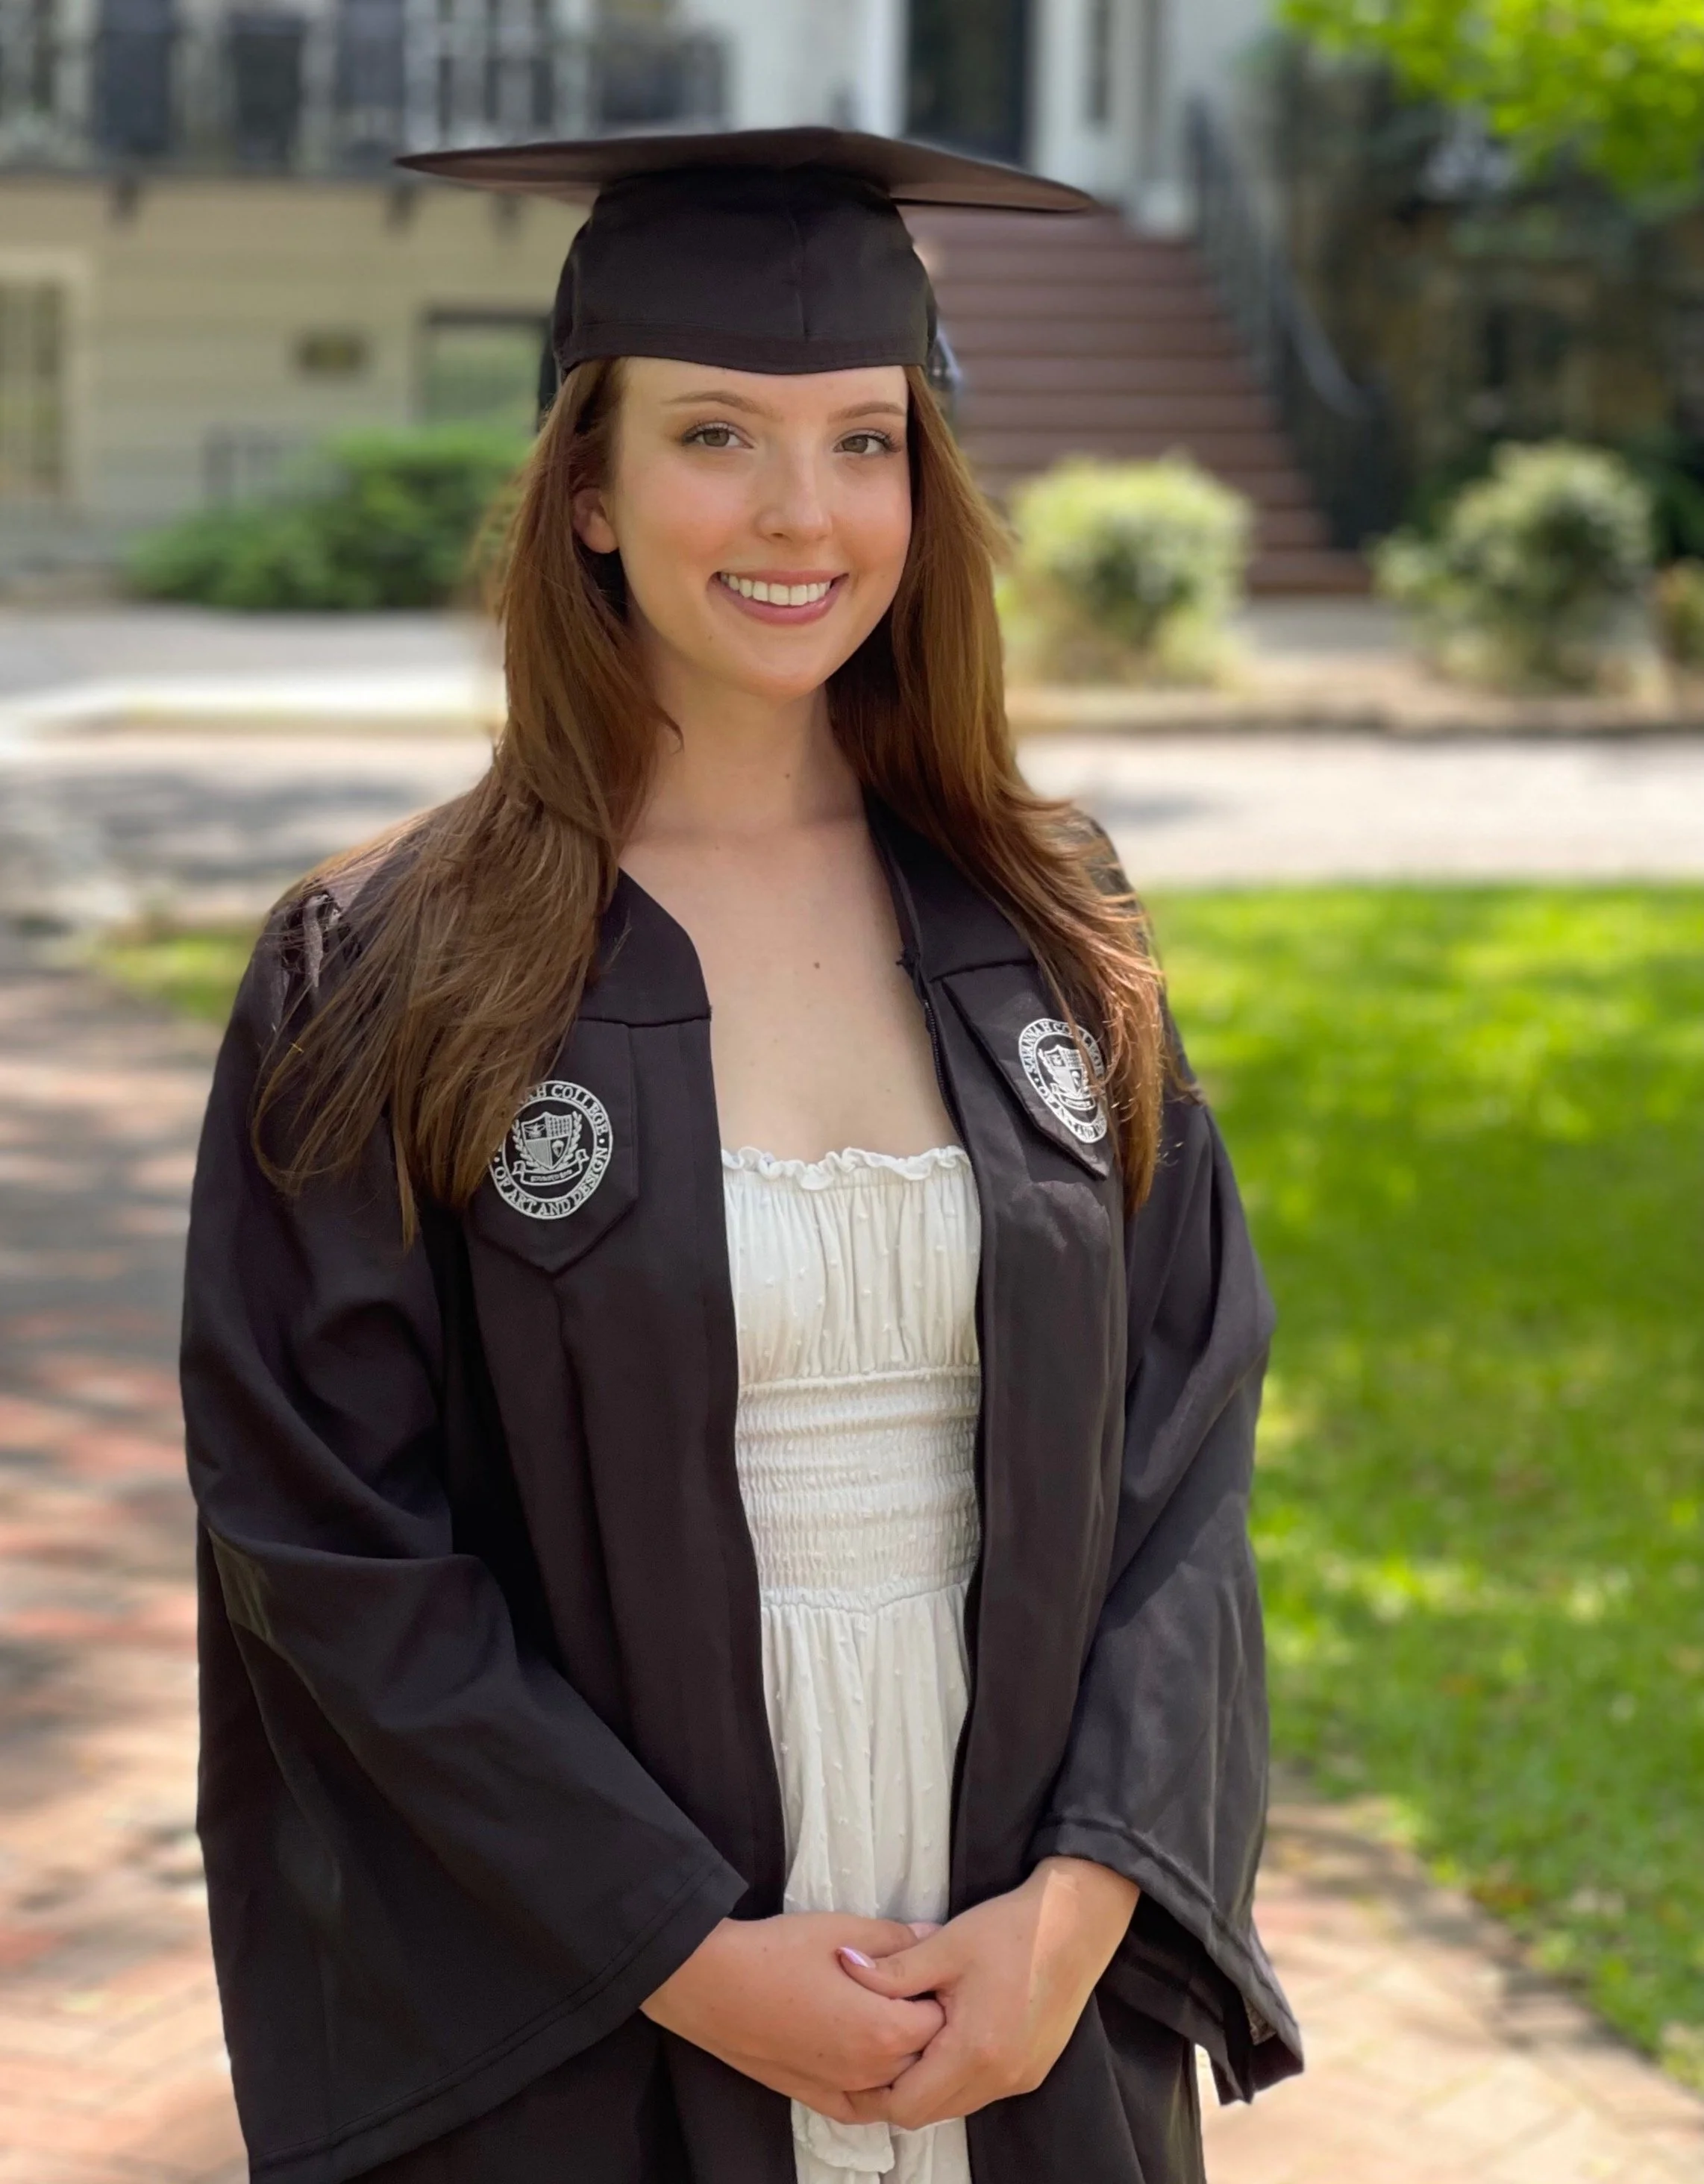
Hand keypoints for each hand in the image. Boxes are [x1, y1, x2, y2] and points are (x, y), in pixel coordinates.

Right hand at [641, 1913, 946, 2119]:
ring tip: (889, 2015)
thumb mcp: (846, 1930)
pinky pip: (862, 2106)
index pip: (943, 2018)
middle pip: (924, 2053)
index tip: (932, 1969)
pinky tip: (871, 2060)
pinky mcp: (814, 2096)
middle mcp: (870, 2071)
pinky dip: (875, 2087)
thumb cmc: (777, 1952)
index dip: (941, 1990)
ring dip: (903, 2055)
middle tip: (912, 1987)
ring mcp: (842, 2089)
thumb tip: (934, 1937)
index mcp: (884, 2030)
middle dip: (927, 2023)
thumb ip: (899, 1940)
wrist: (712, 1983)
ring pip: (897, 2082)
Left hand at [835, 1857, 1138, 2127]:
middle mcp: (1001, 2078)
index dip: (874, 2091)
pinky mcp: (1033, 2070)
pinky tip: (945, 2035)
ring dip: (928, 2082)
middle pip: (930, 2112)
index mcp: (974, 2051)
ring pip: (955, 2104)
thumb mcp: (944, 1945)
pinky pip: (980, 2091)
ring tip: (908, 2037)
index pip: (908, 2107)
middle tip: (873, 2050)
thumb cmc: (1010, 1930)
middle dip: (897, 2089)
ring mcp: (1021, 2078)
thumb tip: (845, 1966)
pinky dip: (955, 2076)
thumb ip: (893, 1970)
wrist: (1075, 1923)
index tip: (854, 2061)